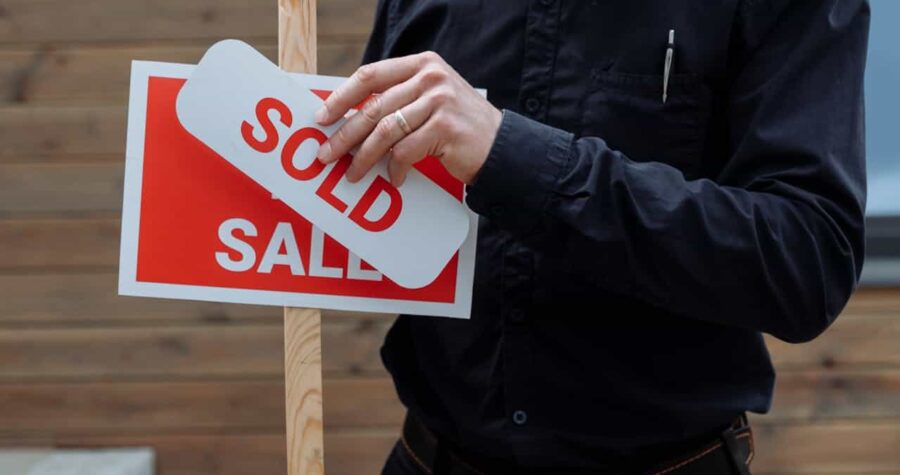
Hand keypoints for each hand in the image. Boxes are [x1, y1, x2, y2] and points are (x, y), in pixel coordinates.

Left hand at [314, 51, 502, 186]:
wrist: (501, 146)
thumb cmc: (460, 127)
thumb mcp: (432, 99)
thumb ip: (400, 99)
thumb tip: (351, 119)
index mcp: (423, 64)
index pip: (371, 75)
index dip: (342, 97)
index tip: (323, 117)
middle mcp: (430, 78)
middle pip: (373, 107)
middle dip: (345, 134)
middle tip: (326, 154)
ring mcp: (439, 101)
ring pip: (385, 132)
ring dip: (364, 157)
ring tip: (353, 173)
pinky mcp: (445, 128)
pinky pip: (405, 152)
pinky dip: (395, 169)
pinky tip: (395, 179)